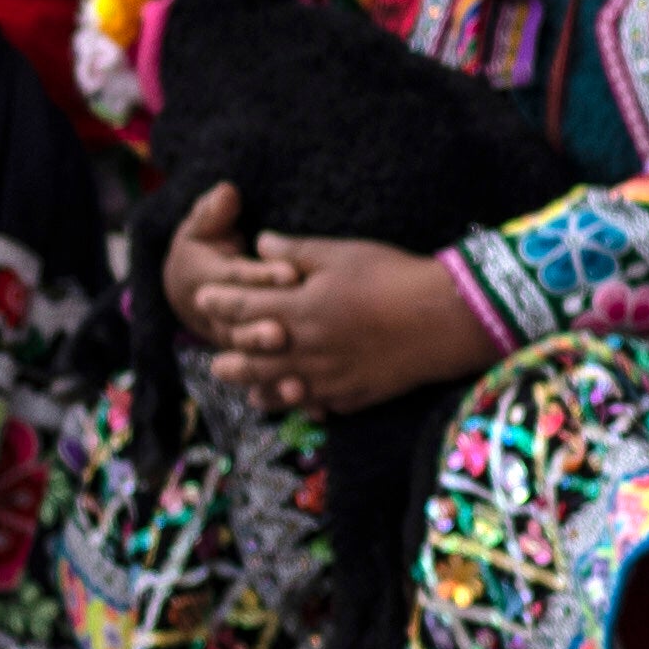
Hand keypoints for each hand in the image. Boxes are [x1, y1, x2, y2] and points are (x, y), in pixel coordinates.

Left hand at [173, 185, 491, 416]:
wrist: (445, 318)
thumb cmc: (393, 276)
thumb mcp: (342, 253)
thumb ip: (297, 251)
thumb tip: (260, 244)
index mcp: (302, 309)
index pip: (246, 308)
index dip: (221, 303)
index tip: (202, 300)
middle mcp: (308, 348)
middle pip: (256, 358)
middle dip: (232, 359)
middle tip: (213, 362)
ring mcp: (331, 377)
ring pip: (283, 388)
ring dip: (259, 388)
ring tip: (246, 390)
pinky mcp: (356, 394)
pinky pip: (320, 404)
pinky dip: (302, 404)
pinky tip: (297, 402)